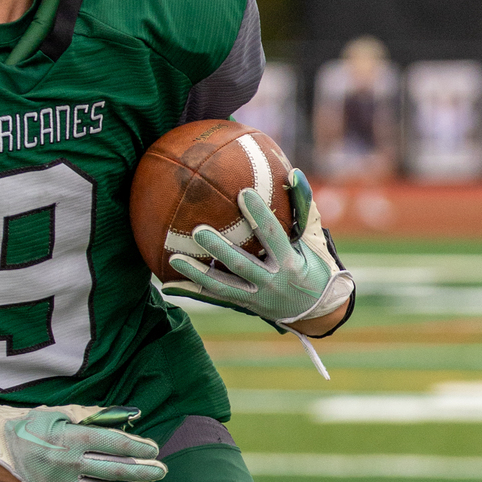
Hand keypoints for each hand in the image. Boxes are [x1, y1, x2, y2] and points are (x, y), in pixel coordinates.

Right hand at [0, 403, 166, 481]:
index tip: (154, 450)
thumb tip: (129, 415)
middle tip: (161, 472)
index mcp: (71, 438)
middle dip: (141, 472)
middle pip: (113, 470)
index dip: (137, 448)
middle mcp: (69, 464)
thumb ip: (95, 415)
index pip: (114, 444)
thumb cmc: (27, 425)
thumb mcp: (60, 413)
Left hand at [166, 168, 354, 336]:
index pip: (273, 236)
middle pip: (241, 265)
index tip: (243, 193)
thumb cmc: (315, 264)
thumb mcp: (314, 238)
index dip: (260, 216)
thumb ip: (302, 206)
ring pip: (222, 287)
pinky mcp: (243, 305)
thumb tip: (292, 171)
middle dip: (220, 249)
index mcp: (289, 263)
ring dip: (197, 273)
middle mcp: (271, 283)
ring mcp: (255, 298)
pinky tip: (166, 284)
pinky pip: (214, 298)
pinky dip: (191, 291)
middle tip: (198, 230)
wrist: (315, 310)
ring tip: (174, 258)